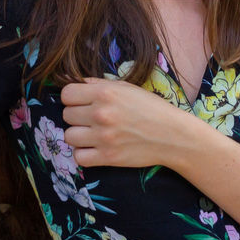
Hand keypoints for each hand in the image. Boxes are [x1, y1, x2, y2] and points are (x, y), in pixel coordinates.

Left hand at [61, 77, 183, 168]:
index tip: (82, 102)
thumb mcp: (127, 88)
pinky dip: (84, 154)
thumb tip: (76, 82)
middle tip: (92, 119)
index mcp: (105, 93)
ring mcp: (103, 137)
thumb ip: (100, 85)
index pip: (66, 94)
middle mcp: (101, 114)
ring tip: (92, 134)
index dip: (73, 98)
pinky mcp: (107, 157)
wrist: (172, 135)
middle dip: (77, 116)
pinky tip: (95, 148)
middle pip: (66, 115)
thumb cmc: (151, 108)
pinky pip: (78, 157)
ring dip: (79, 135)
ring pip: (69, 136)